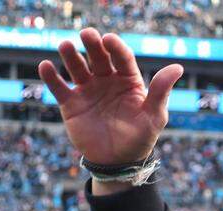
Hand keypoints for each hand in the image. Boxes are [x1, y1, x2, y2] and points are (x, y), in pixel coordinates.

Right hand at [39, 29, 182, 168]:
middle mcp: (107, 81)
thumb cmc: (139, 139)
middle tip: (87, 34)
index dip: (116, 47)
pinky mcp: (71, 104)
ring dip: (71, 56)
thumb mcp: (154, 117)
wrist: (117, 164)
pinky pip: (59, 87)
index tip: (109, 40)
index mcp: (128, 80)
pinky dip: (51, 77)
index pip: (122, 58)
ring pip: (77, 68)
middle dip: (93, 45)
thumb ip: (161, 92)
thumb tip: (177, 67)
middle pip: (98, 57)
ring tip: (66, 46)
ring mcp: (88, 91)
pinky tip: (45, 66)